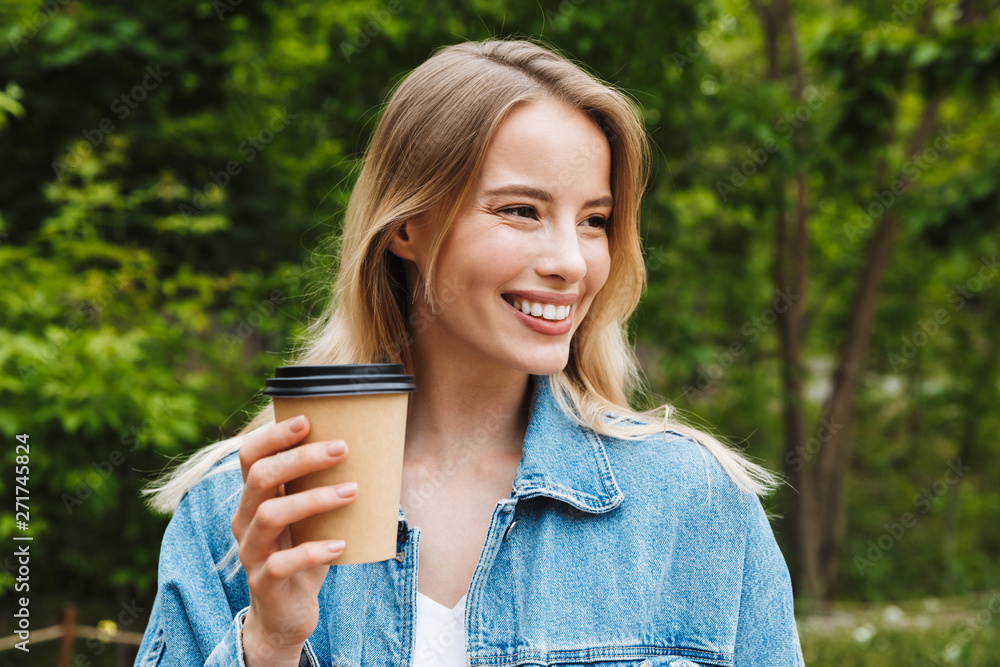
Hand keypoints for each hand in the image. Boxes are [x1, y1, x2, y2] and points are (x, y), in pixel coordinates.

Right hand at [231, 415, 357, 664]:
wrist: (286, 614)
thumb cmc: (304, 554)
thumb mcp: (312, 517)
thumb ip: (325, 487)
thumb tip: (377, 450)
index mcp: (255, 498)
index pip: (249, 455)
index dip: (273, 435)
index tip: (307, 419)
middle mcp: (245, 519)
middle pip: (261, 477)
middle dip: (302, 458)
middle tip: (342, 448)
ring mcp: (251, 551)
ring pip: (271, 514)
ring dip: (315, 499)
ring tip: (353, 491)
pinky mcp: (264, 582)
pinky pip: (283, 563)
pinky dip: (314, 551)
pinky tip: (340, 544)